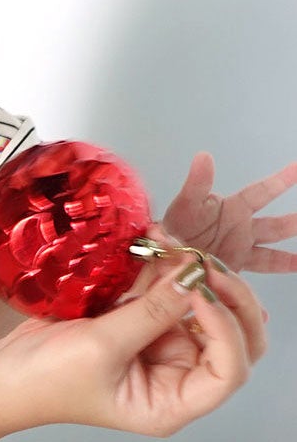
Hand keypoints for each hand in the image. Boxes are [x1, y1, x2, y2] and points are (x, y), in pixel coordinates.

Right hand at [0, 258, 264, 437]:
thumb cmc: (42, 381)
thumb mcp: (100, 347)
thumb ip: (152, 311)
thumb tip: (193, 275)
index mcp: (170, 404)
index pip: (229, 370)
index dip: (228, 330)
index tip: (200, 293)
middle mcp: (174, 379)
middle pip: (230, 337)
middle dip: (222, 296)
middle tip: (199, 262)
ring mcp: (158, 350)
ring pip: (202, 307)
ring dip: (191, 272)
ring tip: (167, 242)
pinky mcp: (139, 325)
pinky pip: (168, 293)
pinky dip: (165, 268)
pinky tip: (154, 243)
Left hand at [163, 151, 296, 272]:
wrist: (157, 253)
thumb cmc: (171, 224)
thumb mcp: (185, 204)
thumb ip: (197, 184)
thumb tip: (204, 156)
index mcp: (233, 209)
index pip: (264, 192)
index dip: (283, 180)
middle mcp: (241, 230)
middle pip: (278, 226)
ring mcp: (238, 251)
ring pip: (271, 255)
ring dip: (289, 258)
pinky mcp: (231, 271)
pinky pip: (252, 277)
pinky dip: (268, 281)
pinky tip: (283, 285)